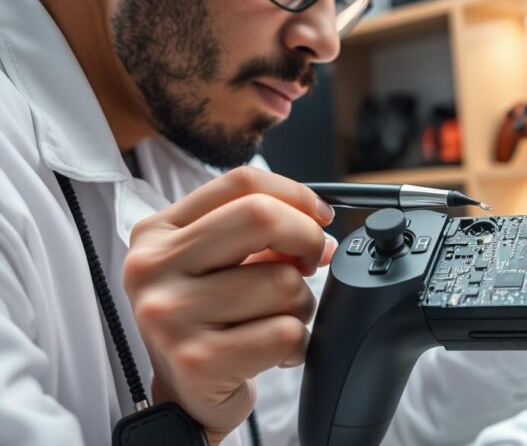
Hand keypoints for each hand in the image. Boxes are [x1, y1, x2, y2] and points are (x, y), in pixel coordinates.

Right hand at [123, 167, 338, 444]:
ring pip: (282, 282)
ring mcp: (169, 314)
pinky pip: (284, 332)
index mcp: (157, 232)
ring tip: (277, 321)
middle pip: (261, 217)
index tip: (320, 216)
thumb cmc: (210, 322)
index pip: (240, 183)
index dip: (296, 195)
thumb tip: (320, 228)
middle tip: (312, 264)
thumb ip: (260, 235)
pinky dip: (296, 344)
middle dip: (306, 239)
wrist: (184, 397)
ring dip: (301, 305)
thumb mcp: (217, 265)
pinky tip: (274, 353)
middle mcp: (152, 268)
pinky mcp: (196, 360)